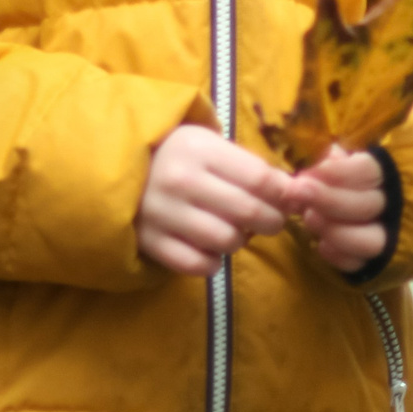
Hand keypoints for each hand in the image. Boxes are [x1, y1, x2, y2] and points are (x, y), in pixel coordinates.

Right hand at [136, 125, 292, 276]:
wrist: (118, 168)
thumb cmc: (177, 155)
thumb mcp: (210, 146)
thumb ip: (250, 167)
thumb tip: (294, 193)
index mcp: (199, 149)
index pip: (259, 178)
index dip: (284, 194)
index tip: (291, 200)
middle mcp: (180, 181)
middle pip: (248, 212)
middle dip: (271, 220)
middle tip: (271, 220)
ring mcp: (163, 214)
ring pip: (227, 241)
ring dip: (240, 241)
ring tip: (235, 230)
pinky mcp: (150, 242)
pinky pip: (199, 265)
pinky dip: (213, 262)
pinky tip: (210, 248)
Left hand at [288, 146, 388, 273]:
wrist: (378, 215)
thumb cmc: (354, 179)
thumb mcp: (350, 162)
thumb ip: (339, 159)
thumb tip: (328, 153)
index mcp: (387, 175)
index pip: (367, 170)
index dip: (337, 172)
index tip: (308, 172)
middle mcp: (393, 207)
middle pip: (366, 204)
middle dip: (327, 199)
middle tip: (296, 191)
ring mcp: (388, 237)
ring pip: (370, 240)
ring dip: (335, 230)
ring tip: (309, 218)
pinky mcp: (377, 263)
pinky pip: (361, 264)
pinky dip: (340, 256)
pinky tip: (321, 245)